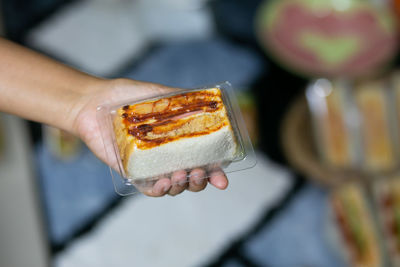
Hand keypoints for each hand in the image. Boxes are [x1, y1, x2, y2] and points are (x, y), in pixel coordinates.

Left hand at [71, 78, 228, 196]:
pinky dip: (160, 190)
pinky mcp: (132, 172)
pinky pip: (149, 189)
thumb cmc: (125, 97)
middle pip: (192, 179)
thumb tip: (208, 102)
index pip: (203, 160)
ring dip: (182, 186)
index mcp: (178, 140)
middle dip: (201, 182)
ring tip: (181, 175)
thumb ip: (181, 99)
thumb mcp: (159, 93)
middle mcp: (167, 156)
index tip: (223, 179)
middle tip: (200, 173)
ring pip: (174, 187)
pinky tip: (164, 183)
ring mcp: (151, 166)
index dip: (216, 173)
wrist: (94, 102)